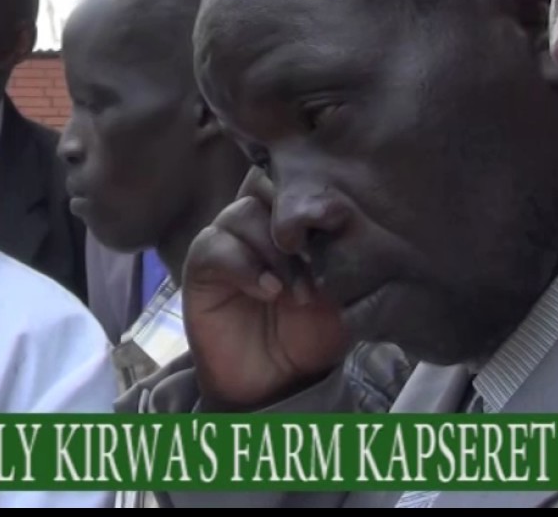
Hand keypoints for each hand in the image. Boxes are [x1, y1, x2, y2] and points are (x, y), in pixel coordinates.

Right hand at [182, 167, 348, 409]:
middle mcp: (257, 223)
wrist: (275, 382)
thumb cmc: (312, 334)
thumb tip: (356, 223)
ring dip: (275, 251)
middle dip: (292, 214)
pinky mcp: (201, 265)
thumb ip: (350, 257)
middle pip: (264, 181)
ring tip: (296, 292)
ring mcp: (227, 240)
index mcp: (291, 221)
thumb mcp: (347, 295)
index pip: (294, 176)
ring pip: (243, 213)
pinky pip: (214, 244)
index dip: (311, 187)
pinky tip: (268, 292)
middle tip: (316, 256)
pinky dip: (244, 265)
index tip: (337, 218)